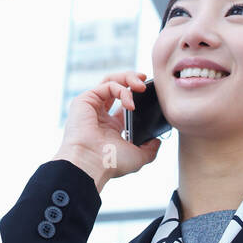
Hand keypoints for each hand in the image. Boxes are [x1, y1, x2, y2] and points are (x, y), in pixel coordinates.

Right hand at [54, 70, 161, 186]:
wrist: (92, 164)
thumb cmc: (110, 163)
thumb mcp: (138, 157)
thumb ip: (150, 148)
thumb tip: (158, 141)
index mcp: (111, 126)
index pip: (124, 102)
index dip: (138, 95)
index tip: (151, 93)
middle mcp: (100, 114)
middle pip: (117, 86)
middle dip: (132, 80)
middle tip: (145, 81)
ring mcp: (92, 106)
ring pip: (110, 80)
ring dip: (128, 78)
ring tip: (141, 84)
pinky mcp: (85, 100)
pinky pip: (107, 85)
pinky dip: (122, 90)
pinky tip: (130, 104)